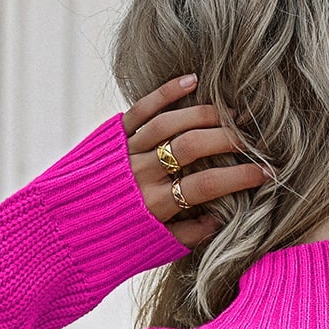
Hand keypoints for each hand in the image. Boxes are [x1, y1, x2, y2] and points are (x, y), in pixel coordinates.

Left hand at [122, 74, 271, 249]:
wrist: (62, 231)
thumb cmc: (113, 243)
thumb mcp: (154, 248)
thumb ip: (189, 234)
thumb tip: (222, 217)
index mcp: (154, 206)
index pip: (206, 186)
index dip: (239, 177)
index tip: (266, 173)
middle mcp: (140, 174)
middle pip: (191, 147)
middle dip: (227, 140)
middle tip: (251, 140)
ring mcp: (125, 151)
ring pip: (170, 124)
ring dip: (203, 115)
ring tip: (229, 115)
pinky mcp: (112, 135)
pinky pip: (141, 108)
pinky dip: (167, 92)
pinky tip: (192, 81)